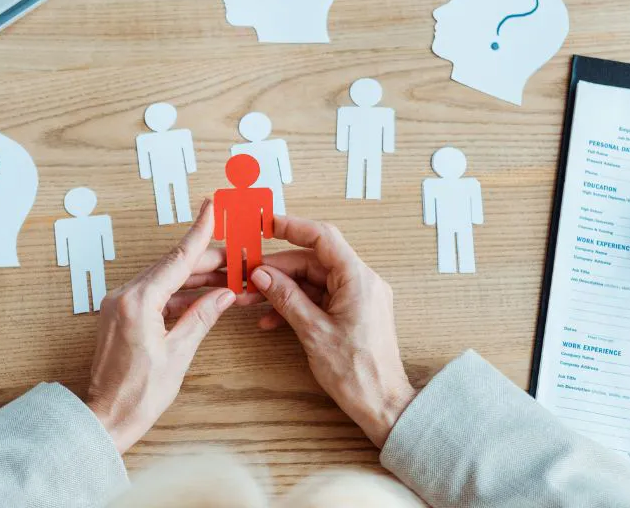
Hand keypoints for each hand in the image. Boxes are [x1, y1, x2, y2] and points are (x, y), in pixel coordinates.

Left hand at [86, 200, 238, 452]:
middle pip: (173, 267)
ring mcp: (119, 305)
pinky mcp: (120, 316)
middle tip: (238, 257)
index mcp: (138, 302)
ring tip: (228, 277)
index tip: (212, 207)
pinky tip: (203, 296)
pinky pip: (155, 295)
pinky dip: (179, 294)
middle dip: (207, 261)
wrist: (104, 418)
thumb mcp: (178, 354)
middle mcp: (124, 296)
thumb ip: (201, 318)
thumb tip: (224, 295)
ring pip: (165, 280)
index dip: (199, 232)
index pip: (177, 259)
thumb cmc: (137, 395)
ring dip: (196, 278)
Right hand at [247, 216, 415, 446]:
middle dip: (277, 269)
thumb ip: (287, 298)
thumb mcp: (313, 332)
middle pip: (312, 261)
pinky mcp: (352, 313)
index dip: (293, 226)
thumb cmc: (358, 372)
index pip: (323, 237)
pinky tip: (270, 319)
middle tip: (247, 277)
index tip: (266, 225)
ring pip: (312, 281)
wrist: (383, 404)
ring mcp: (357, 298)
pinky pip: (319, 298)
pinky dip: (295, 305)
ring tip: (250, 300)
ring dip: (281, 289)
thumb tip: (263, 275)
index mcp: (358, 279)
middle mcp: (362, 282)